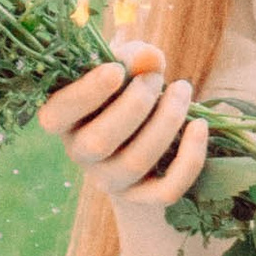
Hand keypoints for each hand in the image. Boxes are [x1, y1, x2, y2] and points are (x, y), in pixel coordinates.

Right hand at [38, 42, 207, 212]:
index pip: (56, 115)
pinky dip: (189, 158)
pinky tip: (199, 125)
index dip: (85, 93)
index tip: (115, 70)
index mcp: (63, 120)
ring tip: (182, 89)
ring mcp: (110, 180)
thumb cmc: (125, 91)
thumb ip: (132, 58)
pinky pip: (167, 189)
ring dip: (166, 120)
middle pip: (100, 141)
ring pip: (136, 160)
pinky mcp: (143, 198)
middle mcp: (80, 155)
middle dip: (136, 103)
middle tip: (155, 78)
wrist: (141, 137)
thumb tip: (149, 59)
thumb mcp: (123, 68)